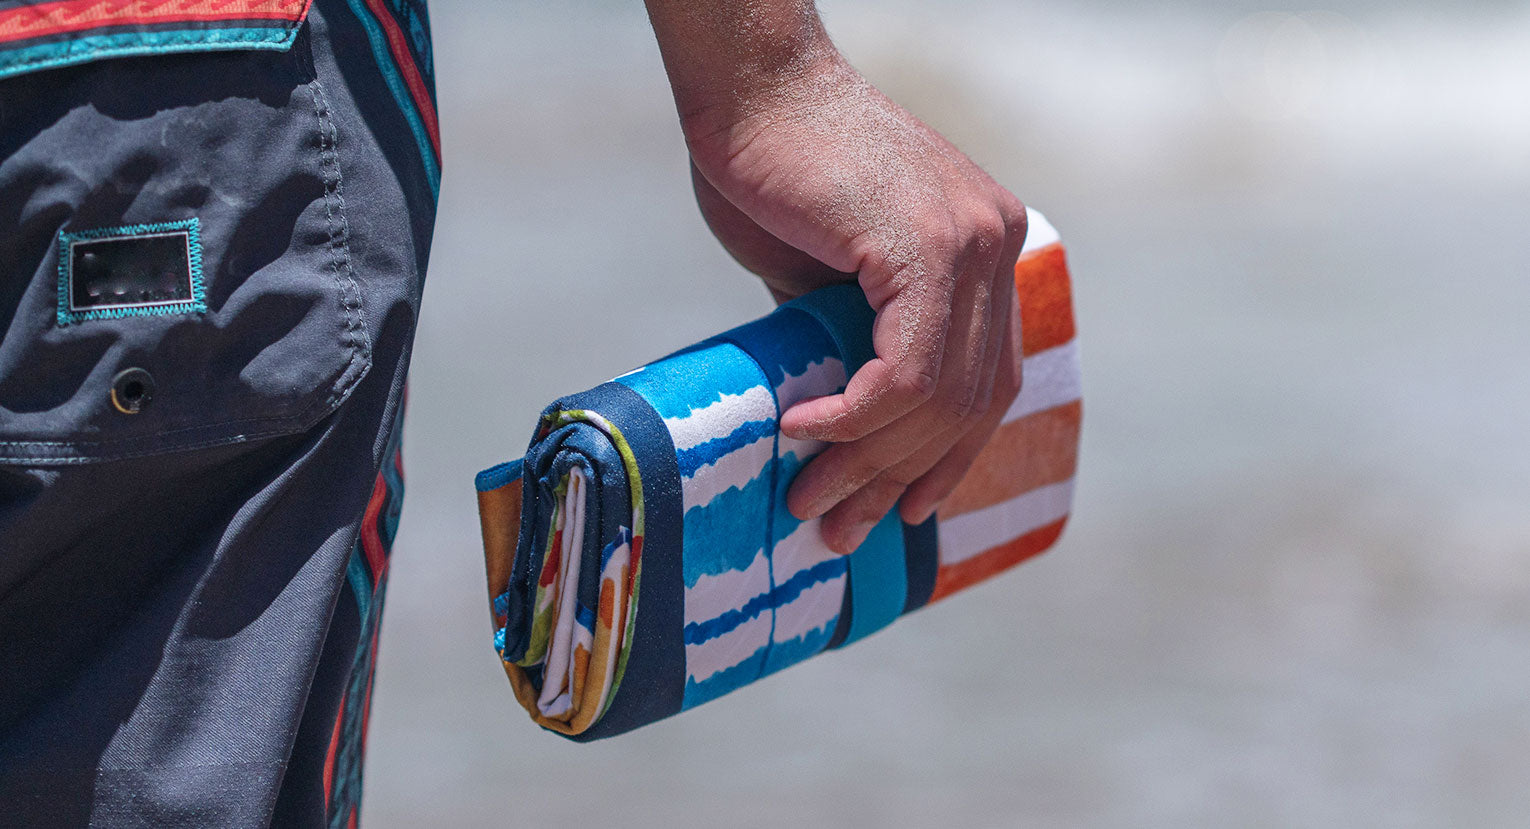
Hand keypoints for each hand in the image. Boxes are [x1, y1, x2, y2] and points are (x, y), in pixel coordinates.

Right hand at [682, 53, 1027, 553]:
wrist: (751, 88)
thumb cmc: (773, 171)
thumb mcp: (826, 278)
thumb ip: (853, 340)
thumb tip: (844, 432)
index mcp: (988, 251)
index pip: (989, 384)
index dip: (949, 458)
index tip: (905, 510)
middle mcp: (998, 245)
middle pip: (968, 402)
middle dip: (900, 480)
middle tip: (837, 527)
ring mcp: (974, 243)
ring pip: (939, 396)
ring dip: (869, 463)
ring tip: (810, 500)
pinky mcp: (930, 245)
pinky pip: (907, 369)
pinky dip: (854, 416)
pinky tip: (803, 431)